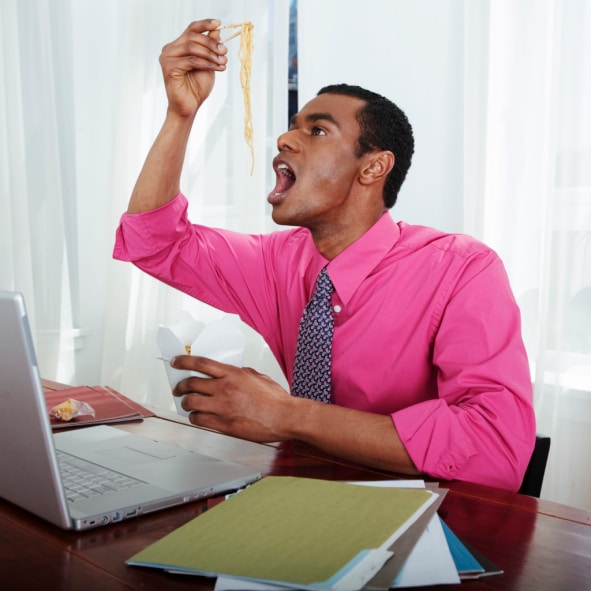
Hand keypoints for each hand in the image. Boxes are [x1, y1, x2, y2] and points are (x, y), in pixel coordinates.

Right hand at [159, 19, 227, 118]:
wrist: (189, 107)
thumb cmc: (197, 88)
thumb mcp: (208, 64)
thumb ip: (210, 48)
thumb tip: (217, 30)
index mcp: (178, 46)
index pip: (191, 29)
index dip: (205, 24)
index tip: (219, 23)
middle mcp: (170, 49)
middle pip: (192, 36)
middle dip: (211, 43)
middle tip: (224, 52)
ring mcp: (167, 58)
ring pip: (192, 47)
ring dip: (211, 54)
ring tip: (223, 62)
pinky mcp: (169, 68)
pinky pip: (191, 60)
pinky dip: (206, 63)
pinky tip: (217, 68)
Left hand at [171, 355, 295, 442]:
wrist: (285, 417)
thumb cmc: (276, 399)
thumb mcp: (258, 377)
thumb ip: (241, 373)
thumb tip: (231, 373)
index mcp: (233, 374)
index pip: (201, 364)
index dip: (184, 361)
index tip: (176, 362)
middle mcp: (225, 389)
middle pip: (191, 384)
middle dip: (180, 386)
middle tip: (178, 388)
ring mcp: (223, 407)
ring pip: (191, 403)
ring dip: (186, 403)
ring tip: (187, 404)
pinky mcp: (224, 424)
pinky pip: (200, 420)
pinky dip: (195, 418)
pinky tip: (198, 417)